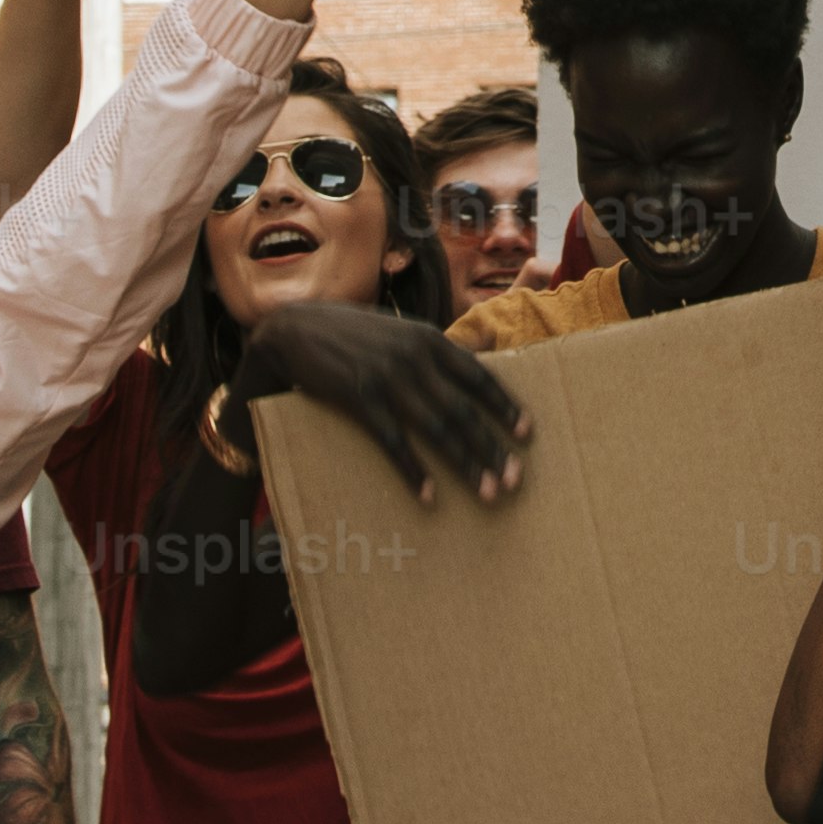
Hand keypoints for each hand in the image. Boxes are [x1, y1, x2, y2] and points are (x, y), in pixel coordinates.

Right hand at [237, 304, 527, 504]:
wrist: (296, 328)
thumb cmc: (356, 334)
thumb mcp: (403, 331)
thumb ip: (441, 346)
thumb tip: (488, 346)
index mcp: (430, 338)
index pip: (479, 375)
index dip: (505, 406)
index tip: (527, 434)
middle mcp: (414, 356)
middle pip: (464, 409)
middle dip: (492, 446)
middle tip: (515, 479)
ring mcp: (387, 377)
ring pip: (437, 428)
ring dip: (465, 463)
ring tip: (488, 492)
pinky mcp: (359, 397)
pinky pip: (394, 441)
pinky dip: (413, 470)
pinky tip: (429, 495)